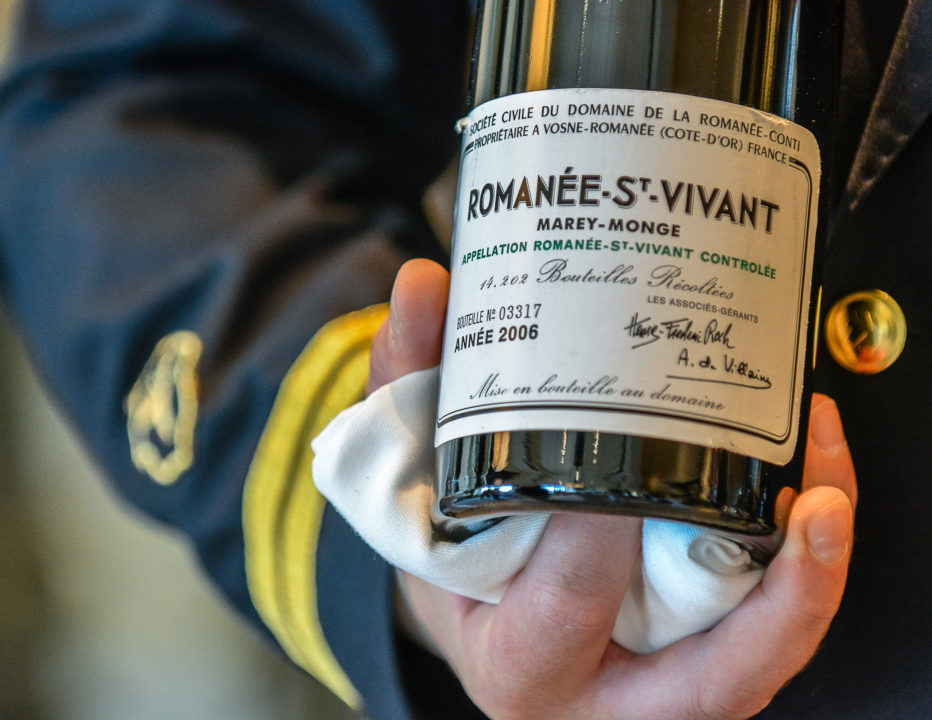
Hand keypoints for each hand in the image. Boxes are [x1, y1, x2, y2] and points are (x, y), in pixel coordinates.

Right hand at [369, 259, 855, 719]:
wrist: (490, 622)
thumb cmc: (455, 563)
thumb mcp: (417, 487)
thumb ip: (412, 387)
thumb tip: (421, 288)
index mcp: (516, 660)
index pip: (561, 613)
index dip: (593, 542)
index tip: (622, 457)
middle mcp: (601, 697)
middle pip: (708, 672)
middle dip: (761, 584)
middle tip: (797, 489)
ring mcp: (662, 690)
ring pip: (761, 661)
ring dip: (809, 582)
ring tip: (829, 489)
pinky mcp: (703, 662)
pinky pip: (769, 633)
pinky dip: (803, 572)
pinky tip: (817, 489)